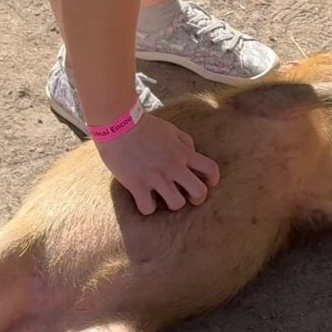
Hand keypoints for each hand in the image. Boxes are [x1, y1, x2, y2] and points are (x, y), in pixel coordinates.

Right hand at [96, 113, 219, 214]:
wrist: (118, 123)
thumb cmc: (144, 125)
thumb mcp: (171, 129)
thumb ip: (185, 142)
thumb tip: (192, 153)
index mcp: (183, 152)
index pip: (211, 169)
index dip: (212, 180)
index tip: (207, 183)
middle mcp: (173, 166)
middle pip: (199, 192)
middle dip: (197, 198)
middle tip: (187, 196)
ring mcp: (156, 177)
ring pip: (176, 204)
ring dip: (172, 203)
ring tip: (163, 197)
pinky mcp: (137, 184)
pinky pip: (148, 208)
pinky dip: (146, 207)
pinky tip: (143, 199)